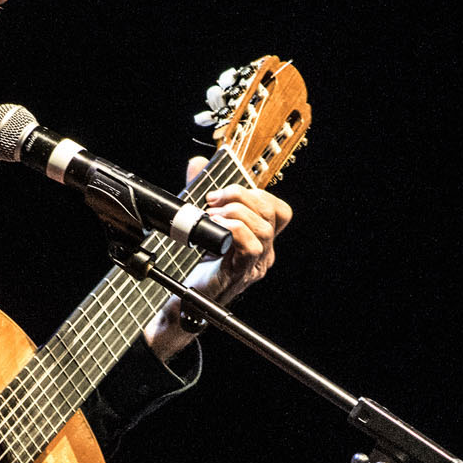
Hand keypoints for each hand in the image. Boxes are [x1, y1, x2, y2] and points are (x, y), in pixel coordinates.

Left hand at [145, 157, 292, 359]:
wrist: (183, 300)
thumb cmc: (196, 263)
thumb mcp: (202, 220)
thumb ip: (203, 191)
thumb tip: (197, 162)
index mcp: (260, 239)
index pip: (278, 210)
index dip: (257, 194)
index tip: (225, 194)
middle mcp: (264, 252)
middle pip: (271, 213)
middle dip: (241, 197)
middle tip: (214, 200)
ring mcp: (255, 264)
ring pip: (264, 229)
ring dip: (236, 213)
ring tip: (212, 215)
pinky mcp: (240, 273)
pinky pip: (250, 247)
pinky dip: (233, 230)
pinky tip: (215, 229)